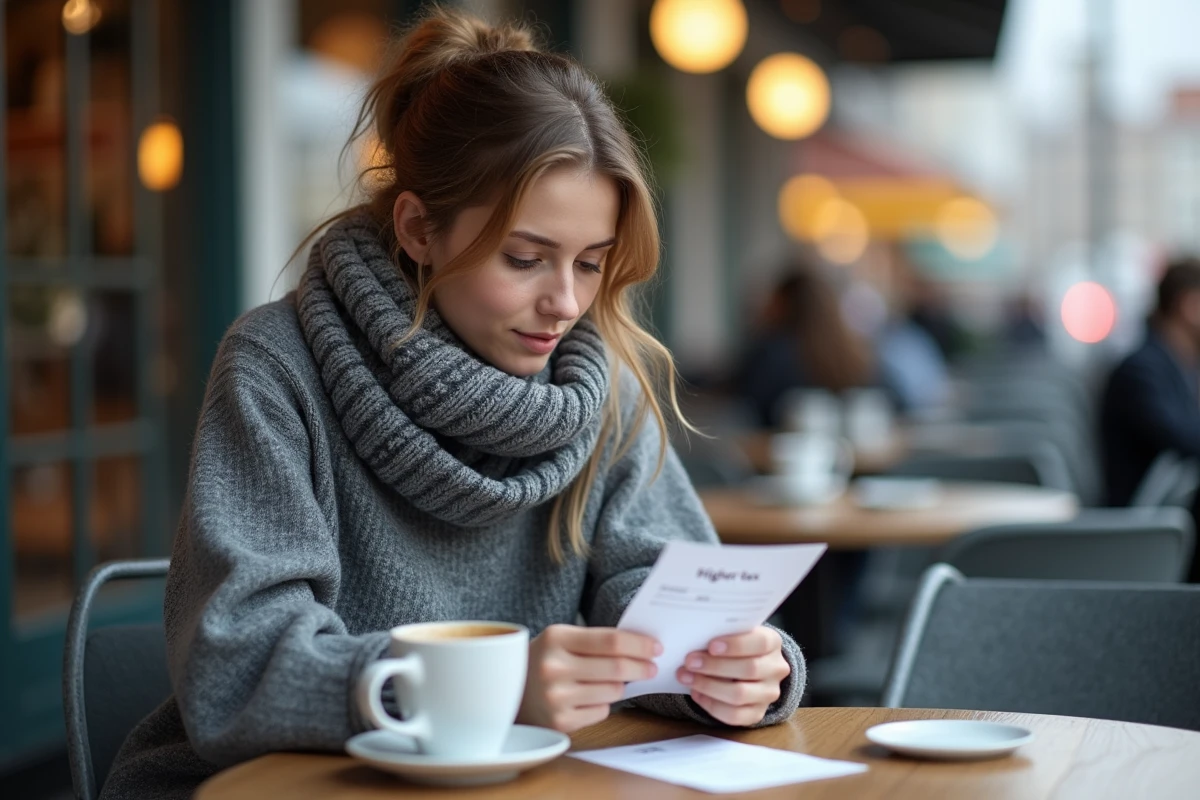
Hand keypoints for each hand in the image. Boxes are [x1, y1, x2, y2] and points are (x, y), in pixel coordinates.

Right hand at [519, 624, 661, 732]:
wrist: (508, 690)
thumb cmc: (545, 659)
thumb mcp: (562, 640)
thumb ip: (597, 640)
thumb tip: (642, 647)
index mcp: (556, 638)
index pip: (611, 641)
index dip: (639, 644)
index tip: (655, 647)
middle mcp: (554, 667)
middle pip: (618, 668)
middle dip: (642, 667)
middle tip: (651, 667)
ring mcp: (557, 697)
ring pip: (613, 691)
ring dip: (620, 686)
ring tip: (611, 681)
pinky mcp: (561, 722)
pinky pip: (602, 711)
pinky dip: (603, 704)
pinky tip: (589, 697)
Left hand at [676, 626, 789, 726]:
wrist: (751, 666)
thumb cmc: (735, 645)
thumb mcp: (734, 633)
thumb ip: (722, 634)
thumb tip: (695, 639)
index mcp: (773, 642)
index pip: (761, 643)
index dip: (736, 645)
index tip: (711, 646)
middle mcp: (776, 669)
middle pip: (749, 669)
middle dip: (715, 666)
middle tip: (689, 662)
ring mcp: (769, 694)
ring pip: (739, 695)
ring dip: (708, 686)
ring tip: (686, 677)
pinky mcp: (757, 713)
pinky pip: (734, 715)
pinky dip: (711, 705)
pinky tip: (696, 693)